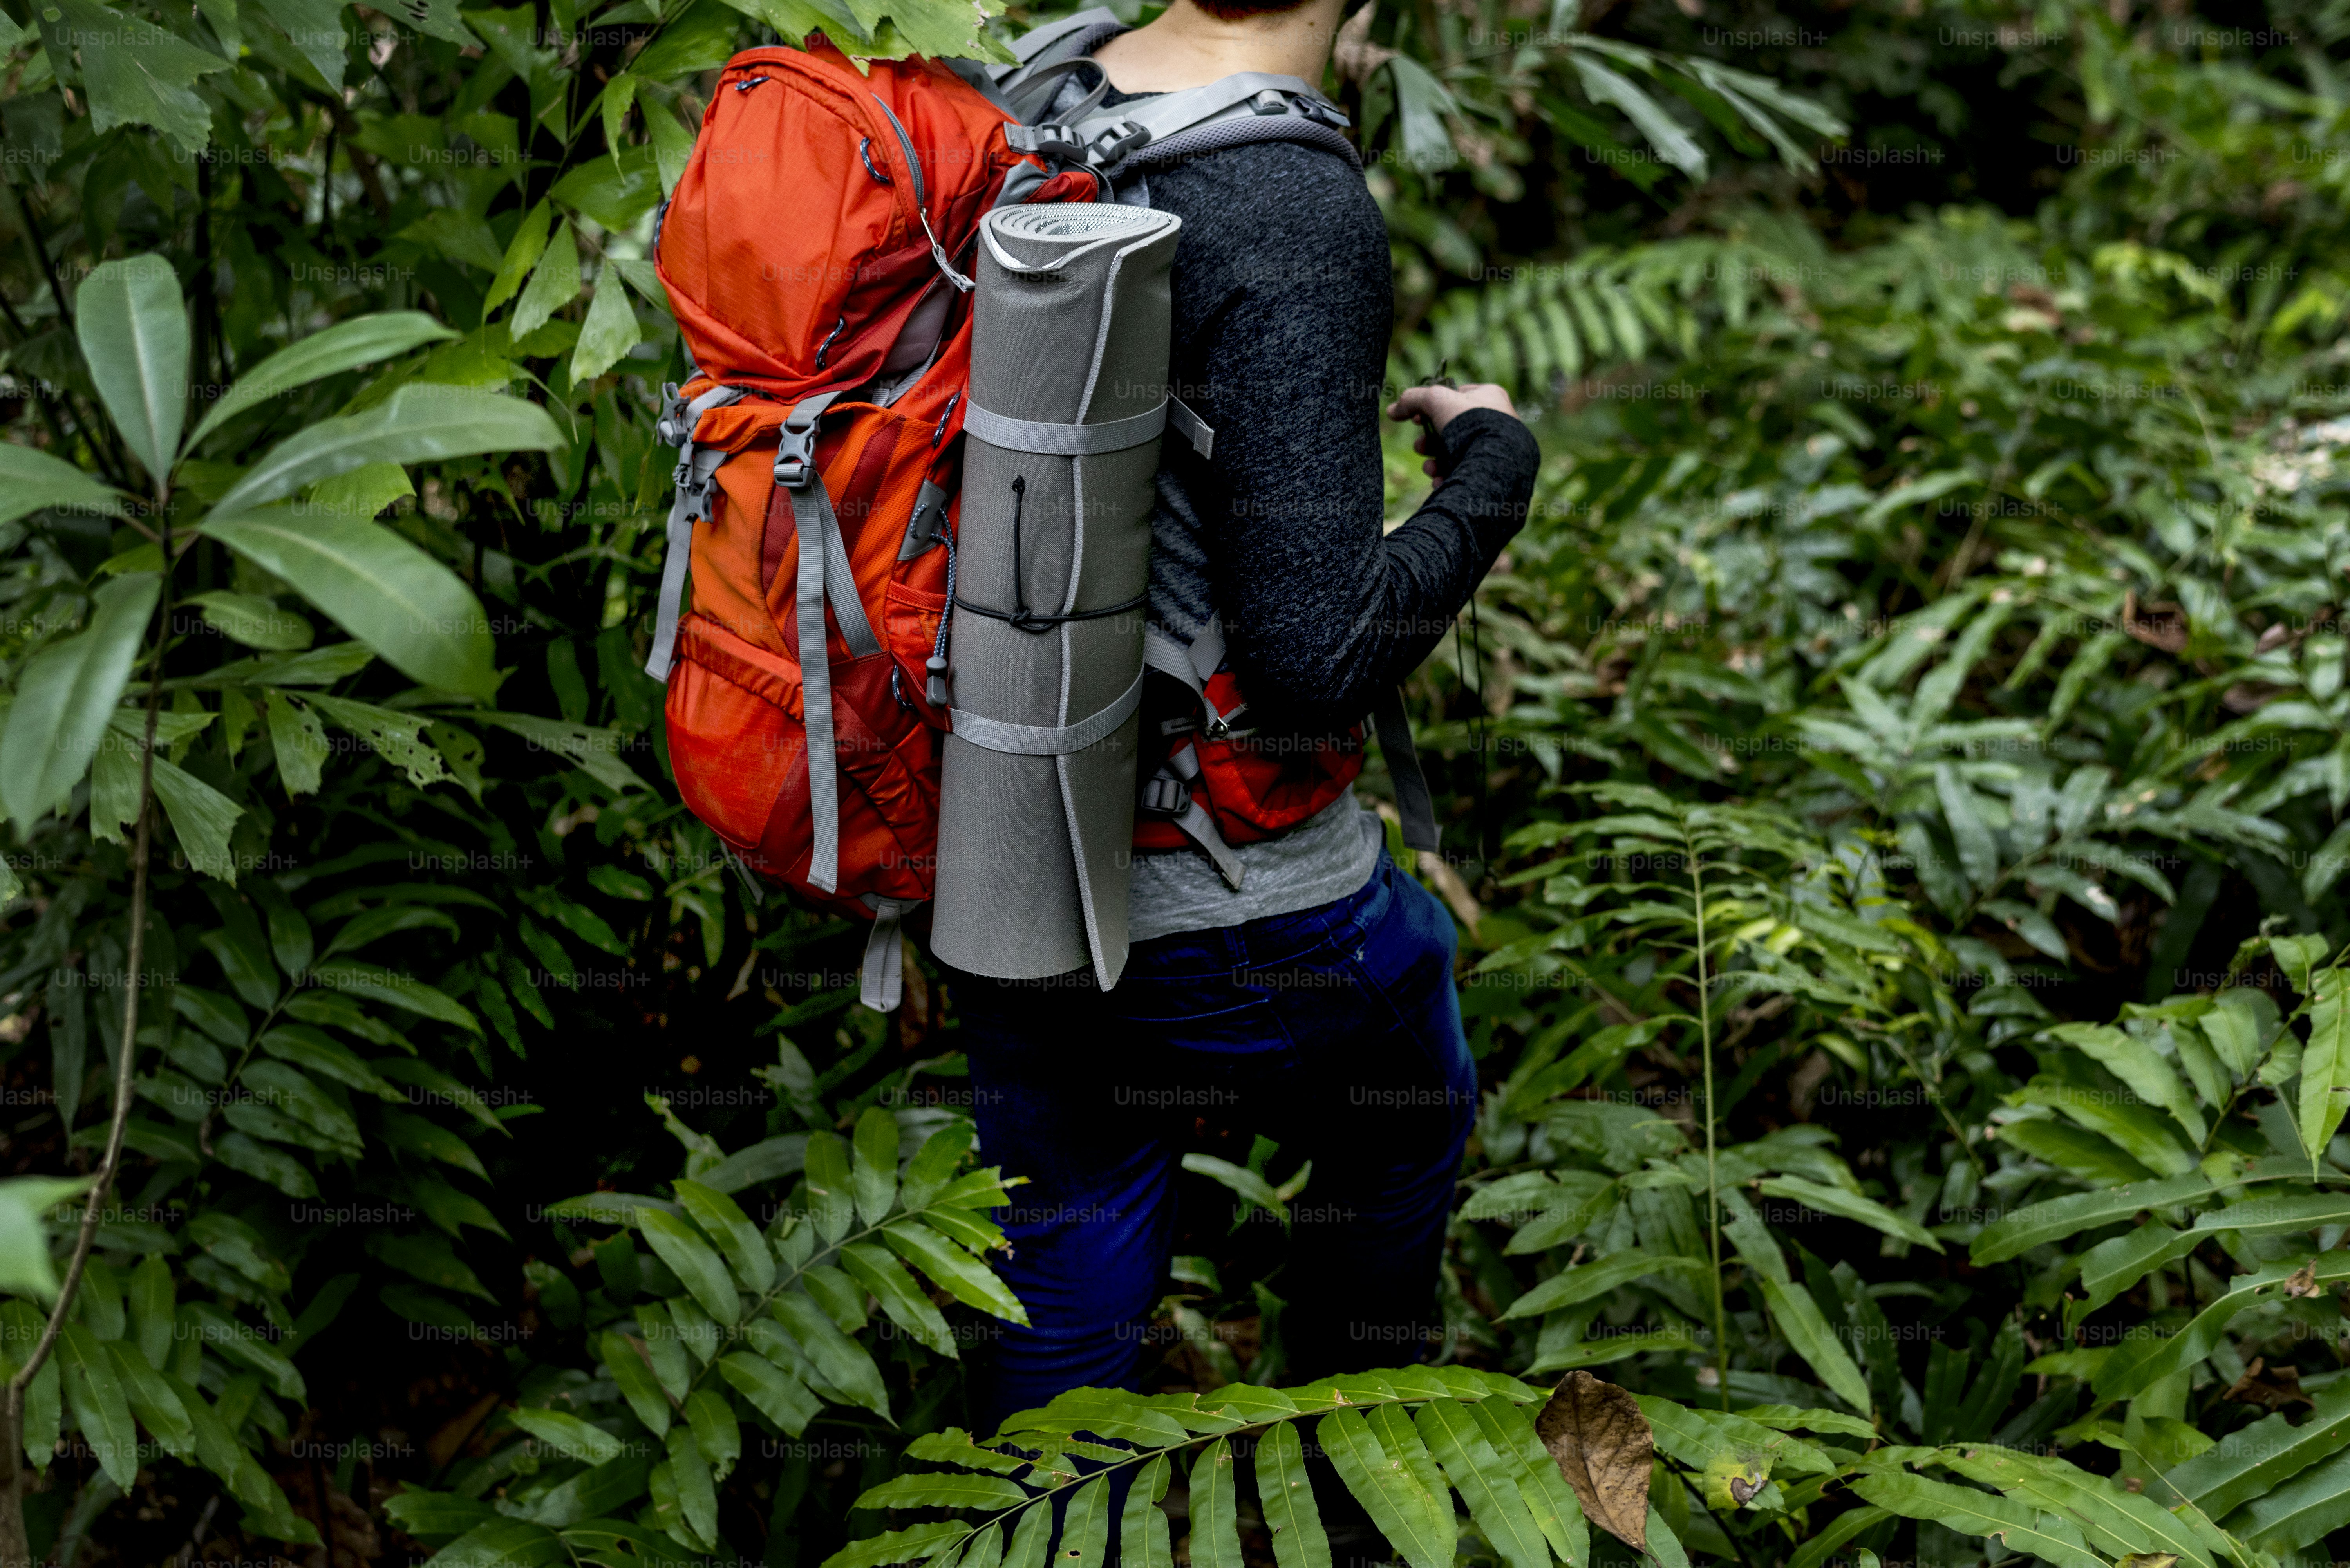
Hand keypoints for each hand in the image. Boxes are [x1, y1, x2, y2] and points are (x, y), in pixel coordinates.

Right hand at [1386, 382, 1516, 475]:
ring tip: (1430, 469)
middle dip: (1429, 442)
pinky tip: (1440, 482)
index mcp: (1490, 397)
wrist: (1494, 462)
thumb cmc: (1470, 423)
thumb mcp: (1435, 400)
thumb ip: (1412, 400)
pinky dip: (1449, 477)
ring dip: (1435, 462)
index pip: (1455, 397)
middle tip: (1420, 448)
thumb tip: (1392, 410)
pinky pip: (1466, 474)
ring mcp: (1497, 450)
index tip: (1416, 419)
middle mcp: (1497, 422)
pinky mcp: (1495, 474)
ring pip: (1456, 454)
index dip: (1431, 408)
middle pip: (1452, 430)